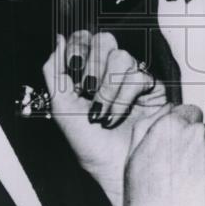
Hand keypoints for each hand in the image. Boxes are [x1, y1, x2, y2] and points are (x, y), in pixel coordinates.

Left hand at [43, 31, 166, 205]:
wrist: (115, 168)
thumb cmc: (88, 144)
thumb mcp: (61, 107)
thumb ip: (54, 71)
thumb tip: (58, 38)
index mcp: (85, 71)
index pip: (83, 38)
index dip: (78, 48)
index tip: (72, 68)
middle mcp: (108, 70)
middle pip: (103, 40)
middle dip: (92, 68)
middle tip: (87, 92)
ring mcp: (130, 77)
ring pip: (121, 56)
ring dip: (108, 88)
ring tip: (102, 113)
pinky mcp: (150, 87)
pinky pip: (138, 75)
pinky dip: (123, 99)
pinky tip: (118, 116)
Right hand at [123, 104, 204, 205]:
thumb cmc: (143, 196)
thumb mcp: (133, 154)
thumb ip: (149, 124)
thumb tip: (167, 109)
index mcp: (168, 124)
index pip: (188, 111)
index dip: (184, 127)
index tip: (180, 143)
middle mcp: (193, 132)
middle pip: (203, 129)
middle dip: (195, 143)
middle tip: (183, 167)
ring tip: (192, 183)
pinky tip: (204, 189)